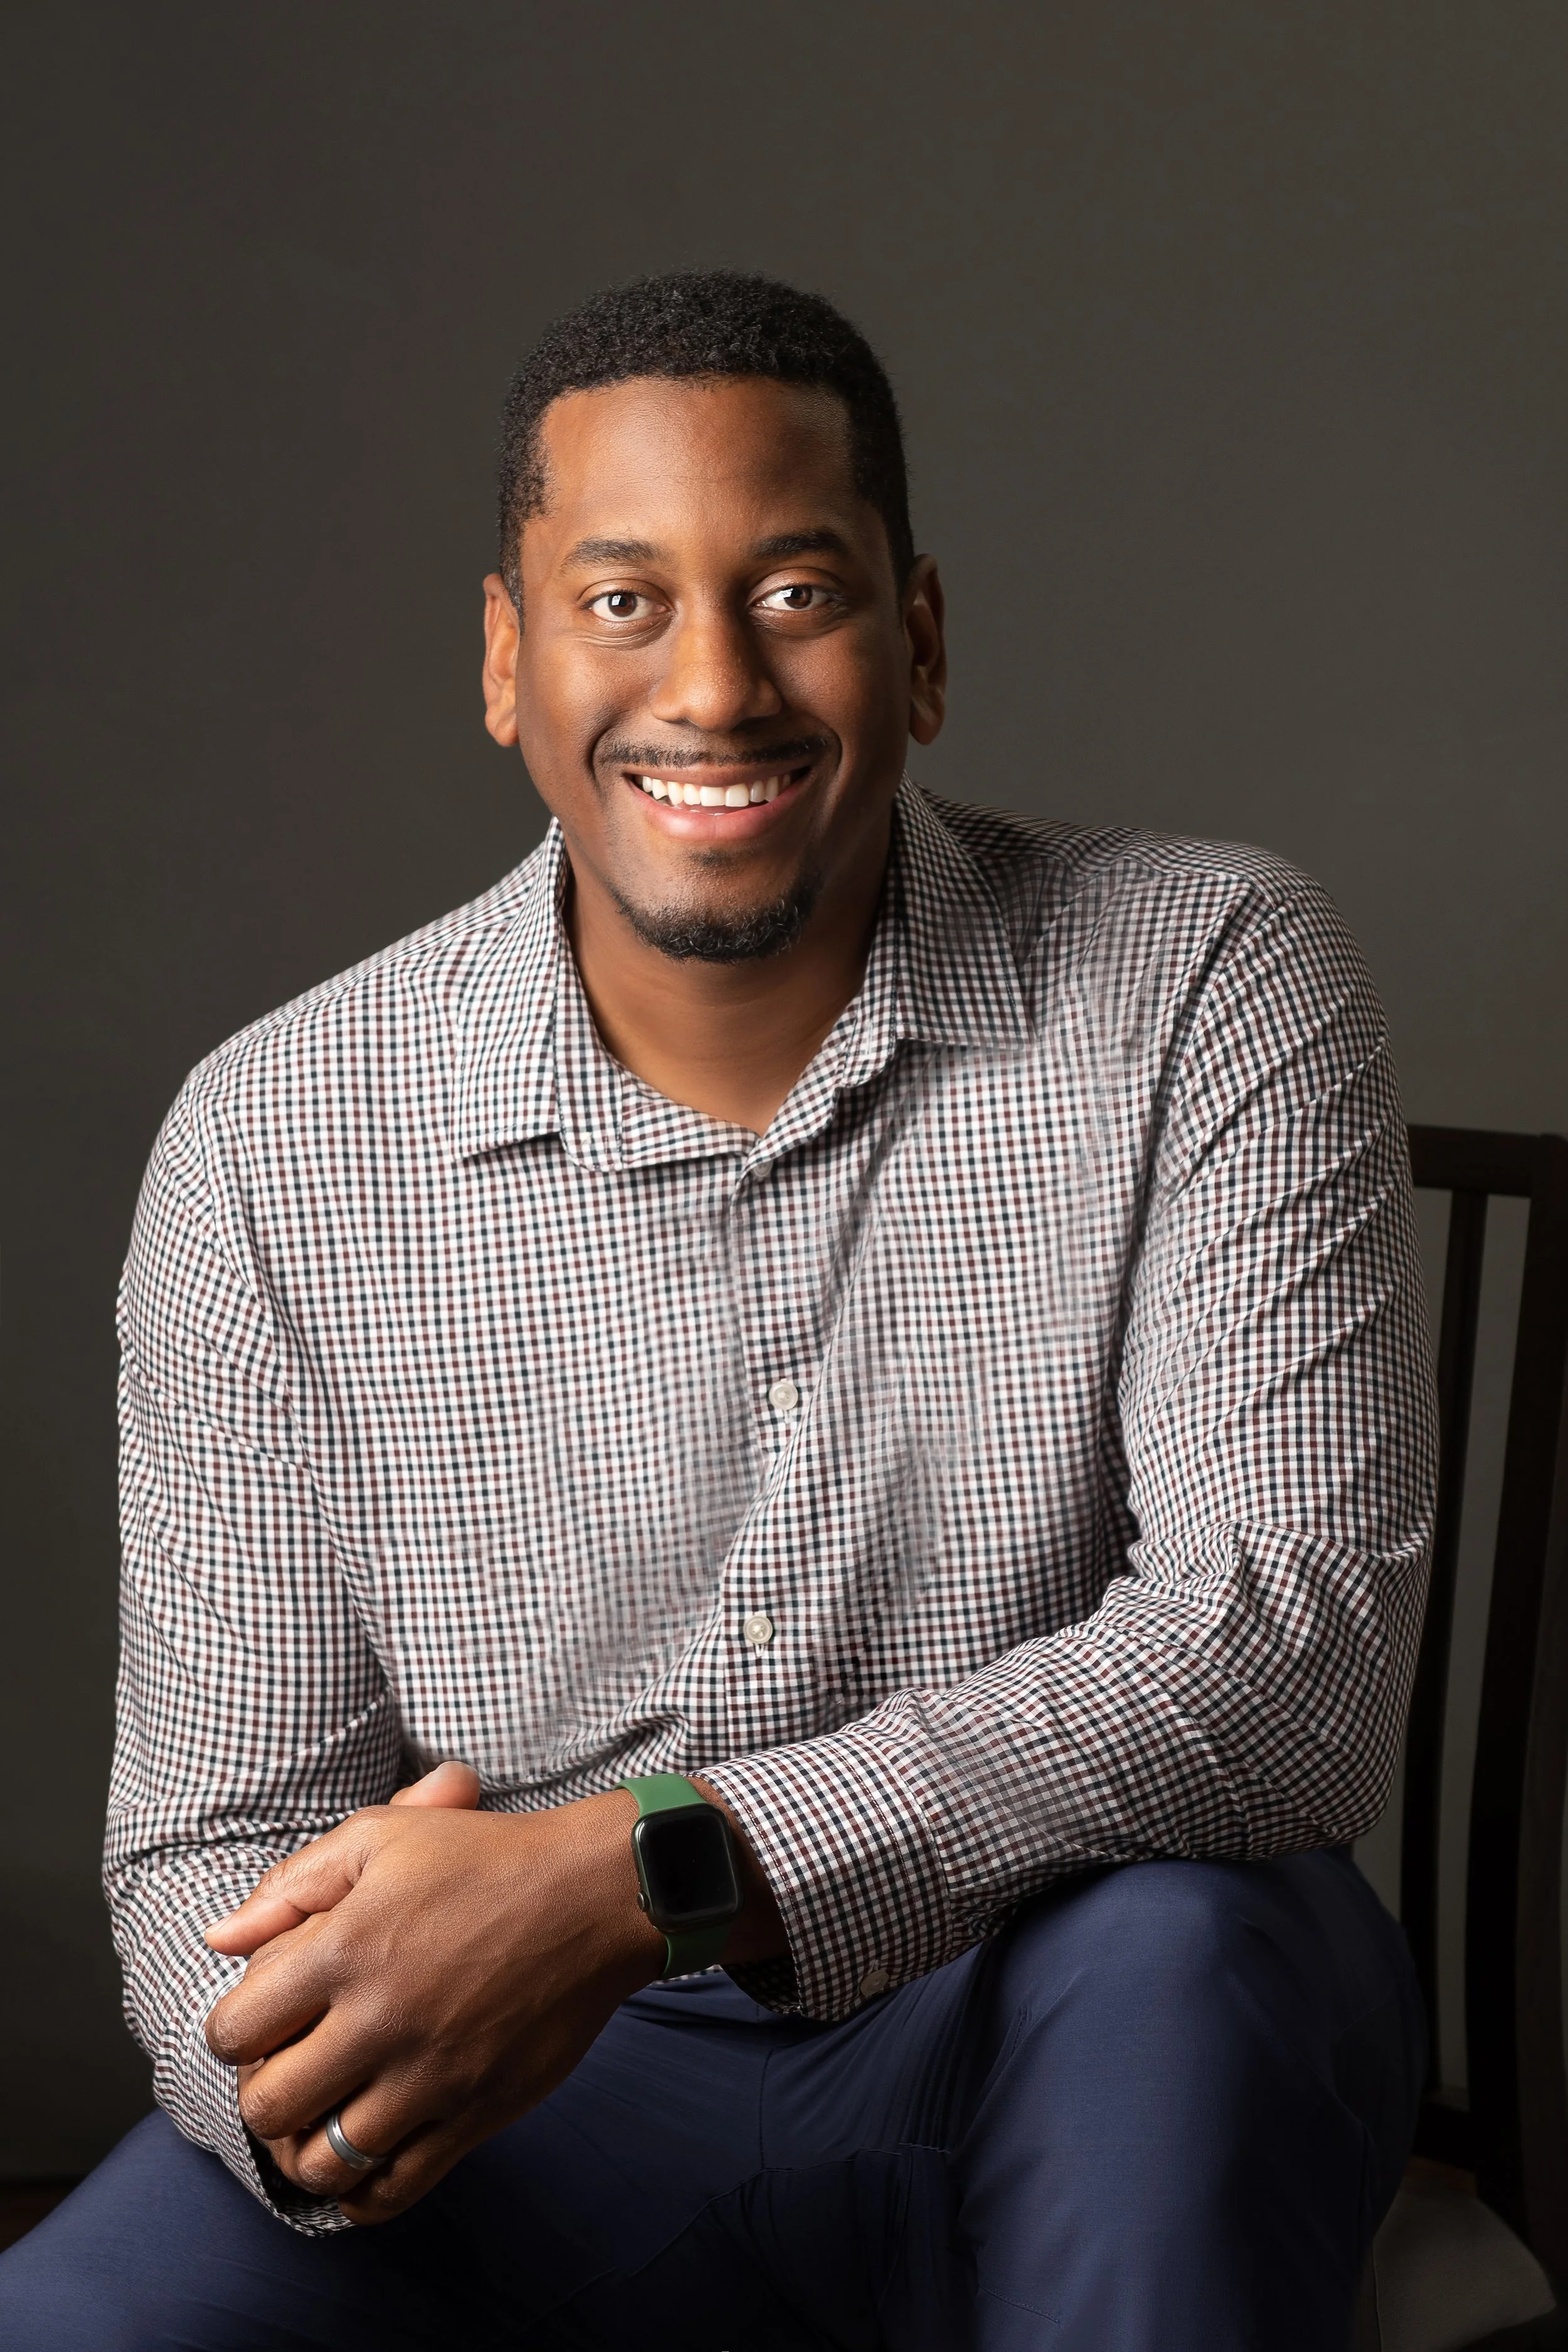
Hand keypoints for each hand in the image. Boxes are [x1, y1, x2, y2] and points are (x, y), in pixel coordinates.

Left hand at [203, 1781, 665, 2220]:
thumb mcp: (381, 1837)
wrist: (595, 1894)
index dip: (232, 2032)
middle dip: (263, 2096)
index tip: (258, 2025)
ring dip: (308, 2149)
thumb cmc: (485, 1856)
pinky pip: (396, 2189)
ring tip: (326, 2117)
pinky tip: (368, 2156)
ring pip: (325, 2163)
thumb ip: (293, 1886)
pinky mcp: (478, 2111)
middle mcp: (381, 2018)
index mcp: (346, 1947)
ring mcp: (432, 2073)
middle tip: (291, 2072)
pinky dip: (365, 2190)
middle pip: (268, 2109)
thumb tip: (218, 1939)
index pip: (235, 2031)